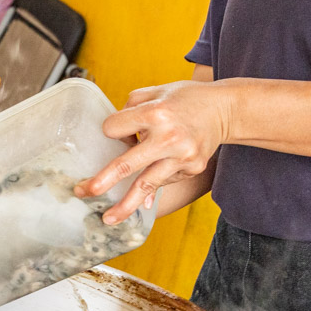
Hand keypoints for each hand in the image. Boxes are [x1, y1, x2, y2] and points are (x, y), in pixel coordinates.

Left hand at [74, 79, 231, 223]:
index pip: (114, 129)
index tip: (116, 131)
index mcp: (155, 113)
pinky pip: (163, 182)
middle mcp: (168, 137)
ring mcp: (181, 156)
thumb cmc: (185, 99)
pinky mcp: (191, 169)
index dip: (111, 130)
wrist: (225, 109)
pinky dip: (151, 188)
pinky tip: (142, 198)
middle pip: (126, 165)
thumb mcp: (156, 92)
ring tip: (109, 219)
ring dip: (125, 205)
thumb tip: (117, 139)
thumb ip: (131, 110)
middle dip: (102, 181)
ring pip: (146, 185)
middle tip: (85, 192)